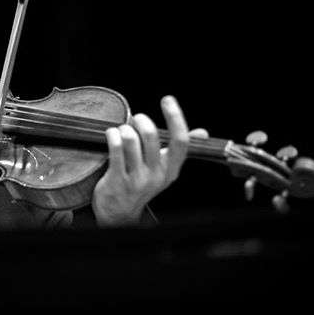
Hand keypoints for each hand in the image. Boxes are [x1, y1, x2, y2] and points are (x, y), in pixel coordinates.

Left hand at [91, 95, 207, 226]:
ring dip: (124, 128)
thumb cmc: (141, 185)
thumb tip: (202, 132)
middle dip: (141, 120)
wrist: (119, 214)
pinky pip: (115, 150)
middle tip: (136, 119)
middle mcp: (156, 175)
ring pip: (130, 140)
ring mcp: (137, 179)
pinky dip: (112, 135)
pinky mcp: (117, 181)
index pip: (180, 141)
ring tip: (122, 130)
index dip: (175, 117)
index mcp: (171, 169)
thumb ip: (180, 150)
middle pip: (151, 136)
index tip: (168, 100)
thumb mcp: (164, 170)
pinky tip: (111, 134)